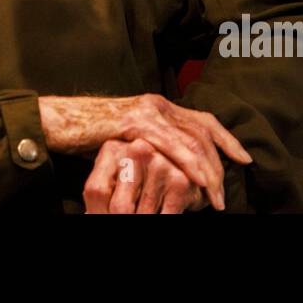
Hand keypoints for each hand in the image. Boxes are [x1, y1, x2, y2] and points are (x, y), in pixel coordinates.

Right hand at [38, 94, 251, 209]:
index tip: (244, 158)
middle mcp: (157, 104)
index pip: (202, 120)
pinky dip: (190, 165)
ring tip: (215, 198)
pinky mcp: (135, 122)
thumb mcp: (127, 141)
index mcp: (158, 106)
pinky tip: (198, 182)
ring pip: (191, 140)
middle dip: (221, 163)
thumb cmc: (87, 136)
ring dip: (208, 171)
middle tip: (226, 193)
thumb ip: (150, 148)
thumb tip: (170, 170)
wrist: (58, 123)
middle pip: (202, 131)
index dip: (226, 139)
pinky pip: (171, 145)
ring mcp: (147, 111)